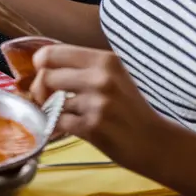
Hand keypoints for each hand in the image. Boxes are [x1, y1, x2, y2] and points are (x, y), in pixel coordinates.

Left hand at [30, 45, 167, 172]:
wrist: (156, 142)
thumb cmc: (129, 108)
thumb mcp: (113, 76)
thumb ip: (83, 67)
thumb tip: (41, 62)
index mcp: (104, 60)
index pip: (51, 53)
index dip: (40, 64)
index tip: (42, 72)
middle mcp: (101, 78)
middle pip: (45, 76)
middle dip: (40, 89)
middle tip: (46, 98)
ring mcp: (97, 103)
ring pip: (49, 100)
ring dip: (50, 109)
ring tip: (62, 113)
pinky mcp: (92, 127)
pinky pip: (57, 122)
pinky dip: (55, 126)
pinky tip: (64, 127)